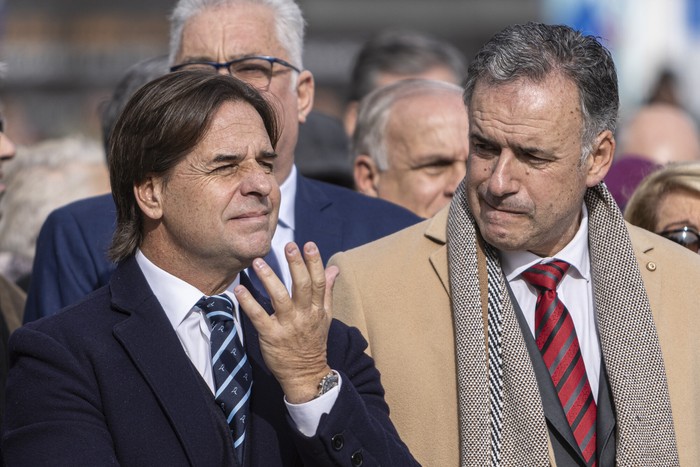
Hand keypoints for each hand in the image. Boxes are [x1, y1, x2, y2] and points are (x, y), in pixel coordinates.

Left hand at [235, 242, 338, 403]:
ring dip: (269, 278)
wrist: (305, 374)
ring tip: (258, 262)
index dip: (314, 262)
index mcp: (318, 309)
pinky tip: (239, 289)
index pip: (319, 282)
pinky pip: (258, 316)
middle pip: (303, 286)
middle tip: (288, 246)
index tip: (308, 245)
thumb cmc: (313, 341)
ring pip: (280, 298)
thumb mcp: (325, 316)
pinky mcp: (271, 336)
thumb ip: (327, 290)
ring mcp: (287, 326)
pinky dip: (248, 302)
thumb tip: (334, 268)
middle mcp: (304, 315)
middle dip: (296, 265)